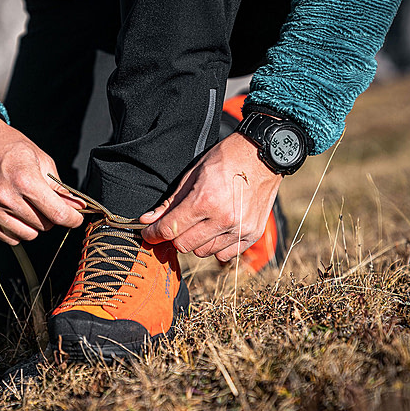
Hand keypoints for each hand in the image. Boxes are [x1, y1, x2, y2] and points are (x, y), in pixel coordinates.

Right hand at [0, 117, 84, 244]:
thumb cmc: (10, 147)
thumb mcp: (42, 160)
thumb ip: (59, 188)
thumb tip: (77, 207)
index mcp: (25, 180)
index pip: (57, 213)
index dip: (72, 219)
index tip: (76, 218)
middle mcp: (6, 197)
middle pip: (44, 225)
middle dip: (52, 217)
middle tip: (47, 202)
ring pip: (28, 234)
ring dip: (35, 225)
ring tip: (31, 207)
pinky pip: (10, 237)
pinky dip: (18, 230)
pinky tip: (18, 213)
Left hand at [139, 133, 281, 261]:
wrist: (262, 155)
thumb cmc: (225, 160)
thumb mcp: (192, 175)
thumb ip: (170, 203)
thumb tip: (147, 222)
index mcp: (205, 200)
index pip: (170, 229)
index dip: (153, 234)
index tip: (148, 234)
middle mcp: (224, 218)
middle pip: (184, 245)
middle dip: (175, 236)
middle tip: (177, 224)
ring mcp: (240, 228)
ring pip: (204, 252)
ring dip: (196, 242)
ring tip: (201, 223)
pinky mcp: (253, 234)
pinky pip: (224, 255)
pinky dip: (216, 247)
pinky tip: (216, 231)